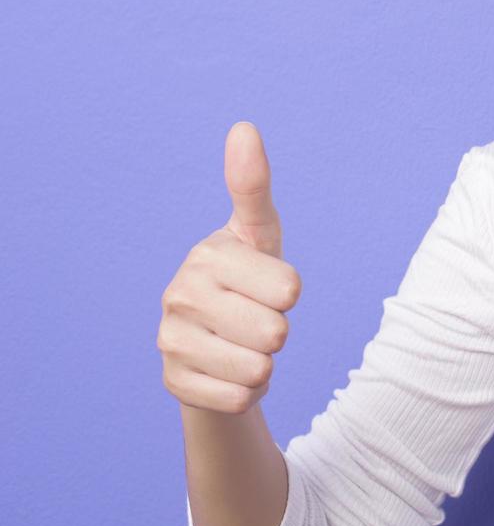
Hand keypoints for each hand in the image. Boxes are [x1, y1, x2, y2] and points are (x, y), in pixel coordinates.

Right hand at [157, 121, 301, 413]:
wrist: (219, 342)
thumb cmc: (250, 277)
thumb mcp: (260, 234)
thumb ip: (253, 186)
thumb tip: (243, 126)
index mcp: (208, 255)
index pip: (289, 288)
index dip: (290, 293)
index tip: (273, 285)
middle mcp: (181, 294)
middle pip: (276, 332)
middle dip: (279, 332)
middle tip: (258, 319)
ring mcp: (170, 340)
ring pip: (258, 369)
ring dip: (264, 363)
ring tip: (245, 343)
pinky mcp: (173, 383)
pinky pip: (240, 399)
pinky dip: (247, 391)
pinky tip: (230, 370)